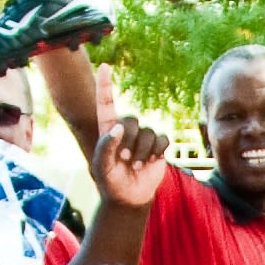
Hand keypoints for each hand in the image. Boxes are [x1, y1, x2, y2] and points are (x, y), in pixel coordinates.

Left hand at [87, 66, 173, 209]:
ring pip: (148, 132)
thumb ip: (106, 146)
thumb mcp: (101, 167)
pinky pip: (162, 139)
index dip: (105, 86)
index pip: (106, 104)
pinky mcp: (158, 147)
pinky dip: (157, 152)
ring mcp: (143, 137)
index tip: (105, 67)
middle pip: (131, 120)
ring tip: (137, 166)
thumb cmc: (111, 182)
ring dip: (143, 152)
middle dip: (130, 140)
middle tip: (125, 159)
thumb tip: (119, 127)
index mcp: (108, 130)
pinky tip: (151, 162)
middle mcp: (126, 130)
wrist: (130, 197)